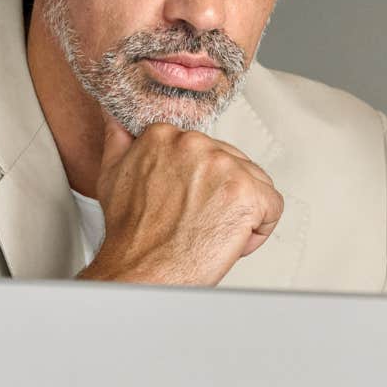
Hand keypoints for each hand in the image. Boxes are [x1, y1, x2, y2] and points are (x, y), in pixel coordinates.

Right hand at [78, 115, 283, 286]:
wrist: (141, 272)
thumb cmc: (132, 234)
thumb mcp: (113, 173)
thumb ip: (120, 137)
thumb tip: (117, 115)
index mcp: (166, 134)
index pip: (209, 152)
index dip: (201, 185)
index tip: (184, 203)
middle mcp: (196, 144)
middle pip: (236, 166)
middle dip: (223, 198)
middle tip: (194, 223)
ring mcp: (224, 167)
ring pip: (256, 185)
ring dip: (241, 213)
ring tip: (209, 231)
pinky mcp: (246, 193)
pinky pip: (272, 208)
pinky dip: (258, 231)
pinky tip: (229, 241)